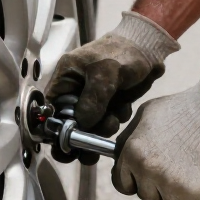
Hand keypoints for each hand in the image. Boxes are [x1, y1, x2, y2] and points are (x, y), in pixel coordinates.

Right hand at [45, 11, 178, 141]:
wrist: (148, 48)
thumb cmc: (123, 52)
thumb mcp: (106, 73)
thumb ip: (92, 99)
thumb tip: (81, 124)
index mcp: (66, 79)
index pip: (51, 109)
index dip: (55, 129)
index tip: (65, 146)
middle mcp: (75, 91)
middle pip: (70, 123)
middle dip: (81, 135)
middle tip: (88, 151)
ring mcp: (92, 99)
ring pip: (91, 126)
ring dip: (103, 127)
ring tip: (115, 115)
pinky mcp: (109, 104)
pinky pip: (108, 121)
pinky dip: (116, 119)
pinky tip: (123, 106)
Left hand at [112, 71, 199, 199]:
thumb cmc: (186, 109)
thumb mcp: (147, 114)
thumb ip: (130, 138)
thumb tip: (120, 154)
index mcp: (132, 153)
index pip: (122, 183)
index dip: (136, 181)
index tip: (149, 178)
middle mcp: (148, 171)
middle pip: (148, 196)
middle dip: (162, 187)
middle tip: (180, 166)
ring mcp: (171, 184)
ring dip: (185, 191)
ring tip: (197, 165)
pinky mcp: (195, 194)